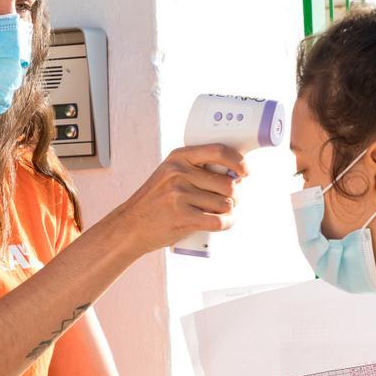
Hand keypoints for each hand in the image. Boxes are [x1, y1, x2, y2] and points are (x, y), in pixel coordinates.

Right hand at [114, 144, 247, 252]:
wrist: (131, 225)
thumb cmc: (155, 201)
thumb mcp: (169, 174)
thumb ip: (195, 168)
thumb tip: (233, 172)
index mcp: (178, 158)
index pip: (218, 151)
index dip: (238, 161)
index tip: (245, 171)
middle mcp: (179, 173)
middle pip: (227, 183)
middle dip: (233, 195)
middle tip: (227, 200)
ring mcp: (180, 195)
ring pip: (225, 203)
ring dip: (228, 211)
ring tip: (218, 213)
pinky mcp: (183, 217)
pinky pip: (219, 221)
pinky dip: (226, 224)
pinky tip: (223, 223)